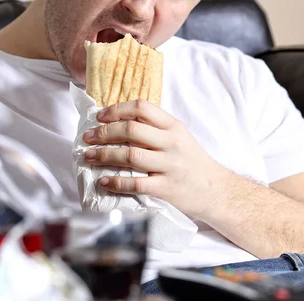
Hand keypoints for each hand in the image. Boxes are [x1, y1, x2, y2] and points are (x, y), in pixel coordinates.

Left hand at [82, 100, 228, 219]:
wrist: (216, 190)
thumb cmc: (192, 162)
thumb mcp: (179, 137)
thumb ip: (154, 129)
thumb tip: (118, 123)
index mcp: (174, 126)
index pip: (141, 108)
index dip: (116, 110)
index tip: (99, 117)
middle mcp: (172, 143)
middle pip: (131, 131)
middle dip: (103, 133)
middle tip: (88, 137)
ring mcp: (170, 166)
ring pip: (130, 156)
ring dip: (104, 156)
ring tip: (88, 156)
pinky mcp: (166, 189)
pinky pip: (136, 184)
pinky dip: (116, 182)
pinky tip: (104, 181)